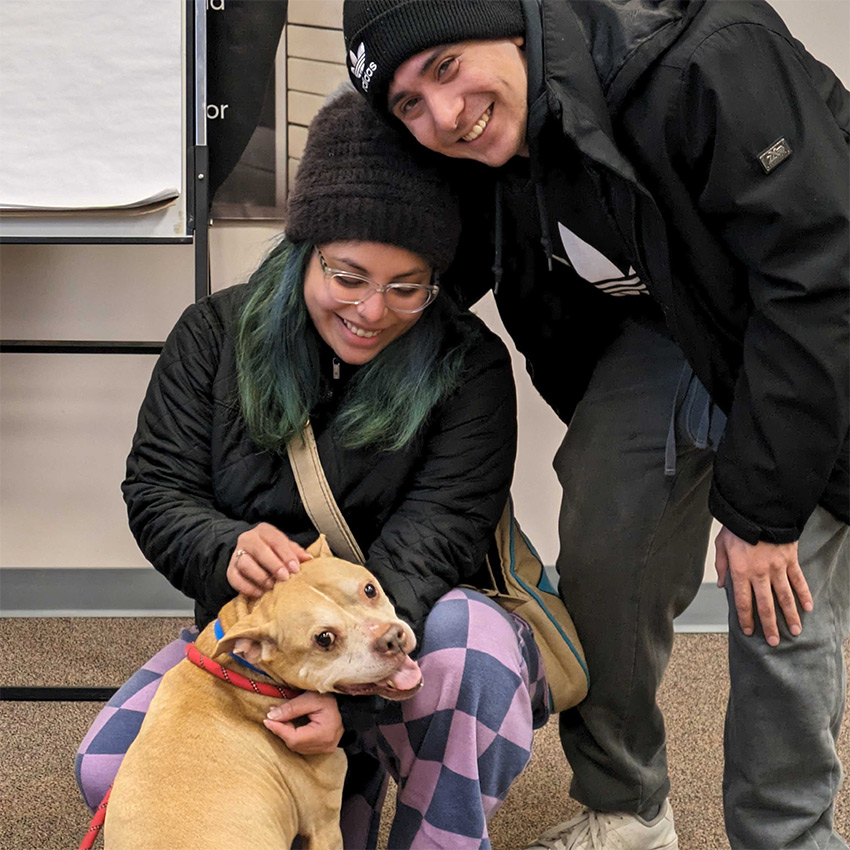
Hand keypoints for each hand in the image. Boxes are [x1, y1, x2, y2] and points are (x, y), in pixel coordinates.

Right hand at [226, 523, 312, 596]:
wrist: (251, 555)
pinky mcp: (230, 570)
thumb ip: (296, 552)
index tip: (295, 569)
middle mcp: (248, 539)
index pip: (276, 540)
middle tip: (285, 578)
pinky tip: (260, 593)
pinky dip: (247, 587)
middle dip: (274, 565)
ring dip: (260, 577)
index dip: (287, 555)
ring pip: (245, 564)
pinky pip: (235, 579)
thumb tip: (308, 559)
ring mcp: (237, 554)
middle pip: (260, 550)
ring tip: (272, 586)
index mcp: (264, 531)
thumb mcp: (285, 547)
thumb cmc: (273, 551)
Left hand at [263, 692, 343, 753]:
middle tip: (272, 716)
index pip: (295, 737)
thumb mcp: (310, 698)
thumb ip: (291, 707)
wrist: (346, 706)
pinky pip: (303, 747)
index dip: (279, 729)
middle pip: (295, 744)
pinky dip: (294, 738)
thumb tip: (271, 716)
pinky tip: (291, 727)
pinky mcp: (324, 749)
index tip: (266, 720)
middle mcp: (326, 745)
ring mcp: (325, 749)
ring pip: (297, 747)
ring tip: (281, 720)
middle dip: (281, 730)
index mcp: (324, 733)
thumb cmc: (330, 699)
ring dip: (286, 734)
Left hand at [715, 526, 811, 645]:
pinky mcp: (790, 560)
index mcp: (740, 571)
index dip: (746, 619)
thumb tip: (722, 585)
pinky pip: (798, 580)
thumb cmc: (737, 526)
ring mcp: (777, 567)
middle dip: (770, 625)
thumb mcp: (721, 544)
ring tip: (795, 631)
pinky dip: (804, 594)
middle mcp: (760, 573)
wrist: (757, 509)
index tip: (749, 631)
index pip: (743, 602)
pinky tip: (808, 607)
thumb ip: (721, 566)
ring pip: (784, 597)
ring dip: (790, 615)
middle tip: (774, 641)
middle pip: (766, 605)